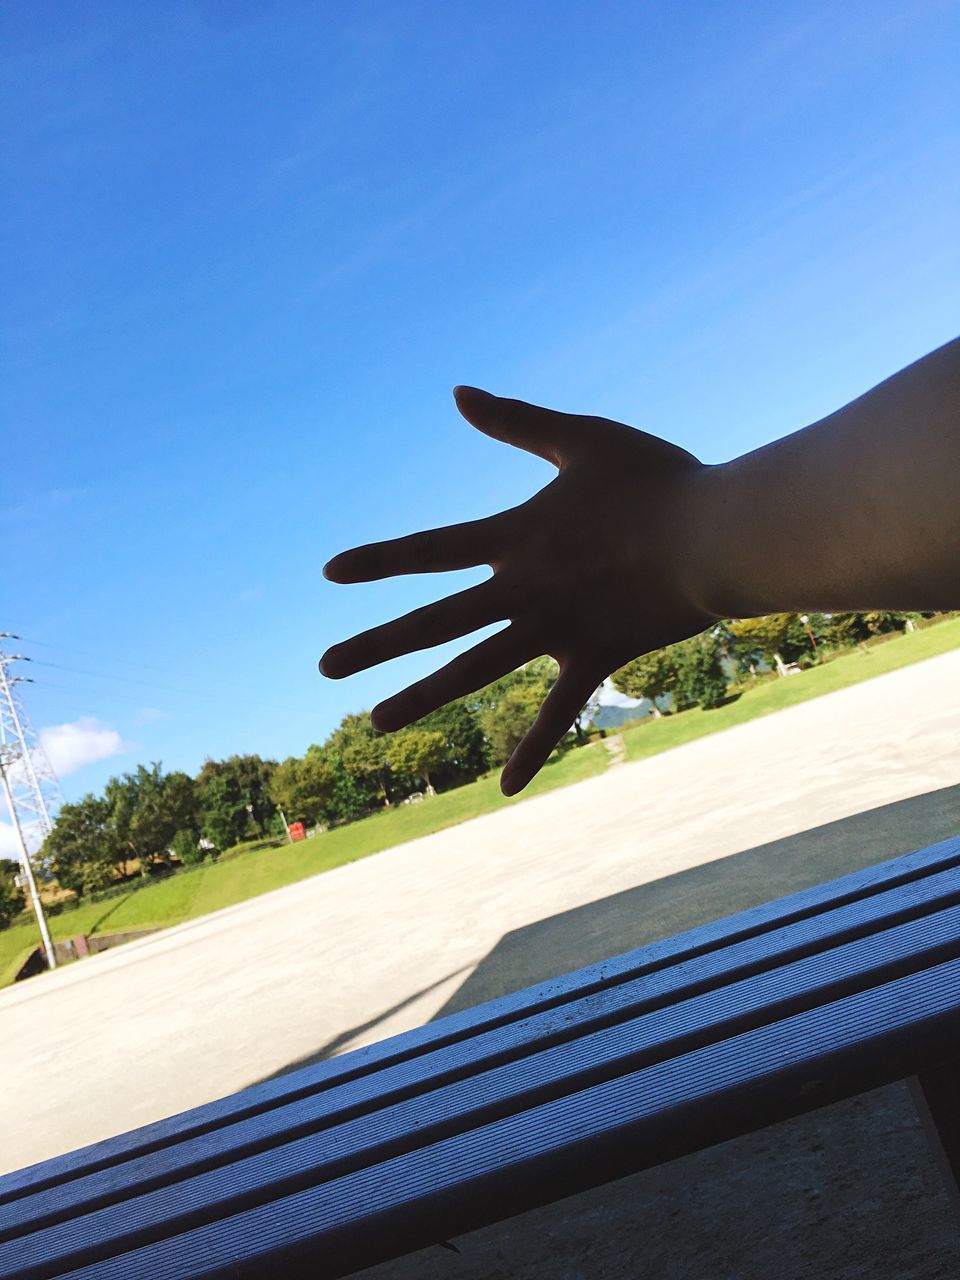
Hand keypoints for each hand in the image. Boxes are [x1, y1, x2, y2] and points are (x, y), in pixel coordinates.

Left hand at [320, 387, 717, 793]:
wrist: (716, 533)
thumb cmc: (657, 480)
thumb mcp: (583, 440)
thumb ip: (519, 422)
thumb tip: (458, 392)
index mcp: (515, 538)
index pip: (429, 552)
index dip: (378, 560)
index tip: (330, 574)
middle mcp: (522, 590)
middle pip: (434, 623)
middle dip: (376, 644)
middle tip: (326, 668)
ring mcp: (555, 630)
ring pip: (475, 670)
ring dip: (424, 696)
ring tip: (376, 722)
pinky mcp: (594, 658)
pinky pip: (557, 712)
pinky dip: (533, 749)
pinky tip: (504, 787)